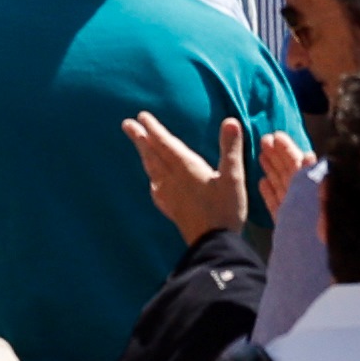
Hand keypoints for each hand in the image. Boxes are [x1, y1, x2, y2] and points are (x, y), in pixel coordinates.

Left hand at [124, 109, 306, 244]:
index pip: (164, 144)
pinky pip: (156, 189)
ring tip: (138, 146)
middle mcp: (173, 180)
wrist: (214, 245)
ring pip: (152, 170)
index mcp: (186, 168)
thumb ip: (230, 149)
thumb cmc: (225, 209)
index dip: (153, 129)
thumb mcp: (233, 177)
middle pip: (153, 155)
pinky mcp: (171, 210)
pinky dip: (151, 179)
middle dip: (140, 138)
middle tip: (126, 124)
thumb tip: (230, 120)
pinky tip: (153, 183)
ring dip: (144, 155)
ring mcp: (169, 196)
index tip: (141, 116)